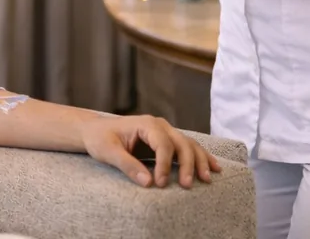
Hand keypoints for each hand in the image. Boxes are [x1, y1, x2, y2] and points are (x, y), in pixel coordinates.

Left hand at [80, 115, 220, 188]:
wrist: (95, 130)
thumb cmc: (100, 138)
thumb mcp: (108, 151)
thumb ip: (127, 165)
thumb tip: (148, 183)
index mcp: (146, 124)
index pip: (163, 144)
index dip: (164, 164)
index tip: (161, 183)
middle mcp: (160, 125)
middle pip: (181, 143)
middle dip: (187, 164)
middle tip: (187, 185)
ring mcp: (166, 131)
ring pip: (189, 144)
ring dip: (200, 161)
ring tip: (207, 179)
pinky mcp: (167, 140)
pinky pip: (188, 147)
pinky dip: (201, 157)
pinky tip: (214, 167)